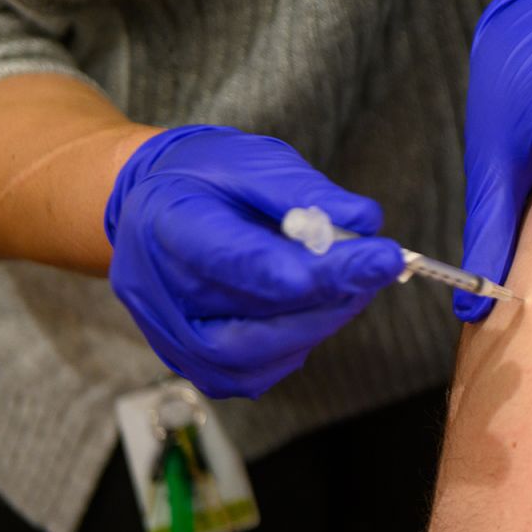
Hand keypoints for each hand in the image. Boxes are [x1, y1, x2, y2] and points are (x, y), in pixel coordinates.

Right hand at [106, 126, 403, 397]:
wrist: (153, 203)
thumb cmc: (205, 177)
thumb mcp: (252, 159)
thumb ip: (305, 190)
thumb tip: (365, 223)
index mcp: (165, 223)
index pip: (233, 258)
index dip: (306, 268)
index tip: (374, 258)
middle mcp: (156, 291)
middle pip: (244, 321)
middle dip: (325, 299)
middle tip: (379, 267)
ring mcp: (169, 335)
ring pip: (250, 357)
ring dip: (317, 324)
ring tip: (356, 284)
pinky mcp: (191, 360)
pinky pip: (249, 373)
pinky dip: (295, 345)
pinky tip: (320, 310)